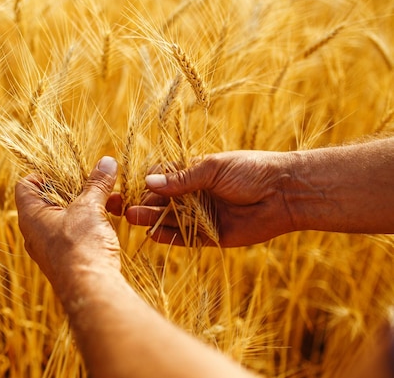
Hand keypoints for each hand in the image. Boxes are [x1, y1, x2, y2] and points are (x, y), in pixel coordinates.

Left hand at [15, 156, 120, 295]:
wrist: (91, 290)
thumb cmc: (81, 246)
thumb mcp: (90, 208)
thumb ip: (97, 184)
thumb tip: (107, 162)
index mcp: (31, 216)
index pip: (26, 185)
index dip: (44, 174)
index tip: (67, 171)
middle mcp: (35, 232)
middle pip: (49, 200)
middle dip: (75, 189)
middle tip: (95, 183)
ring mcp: (50, 248)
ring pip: (66, 218)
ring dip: (88, 206)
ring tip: (112, 201)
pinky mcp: (67, 259)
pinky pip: (75, 234)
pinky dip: (90, 223)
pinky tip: (111, 219)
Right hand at [108, 151, 297, 246]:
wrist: (285, 192)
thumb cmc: (251, 171)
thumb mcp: (213, 169)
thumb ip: (182, 179)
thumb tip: (148, 181)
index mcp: (195, 174)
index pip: (162, 179)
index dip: (143, 184)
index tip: (124, 189)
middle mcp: (196, 196)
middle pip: (162, 202)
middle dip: (142, 204)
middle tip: (121, 208)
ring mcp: (203, 216)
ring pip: (171, 220)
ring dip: (152, 219)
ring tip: (133, 218)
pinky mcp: (212, 236)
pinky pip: (187, 238)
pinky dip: (170, 237)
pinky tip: (154, 235)